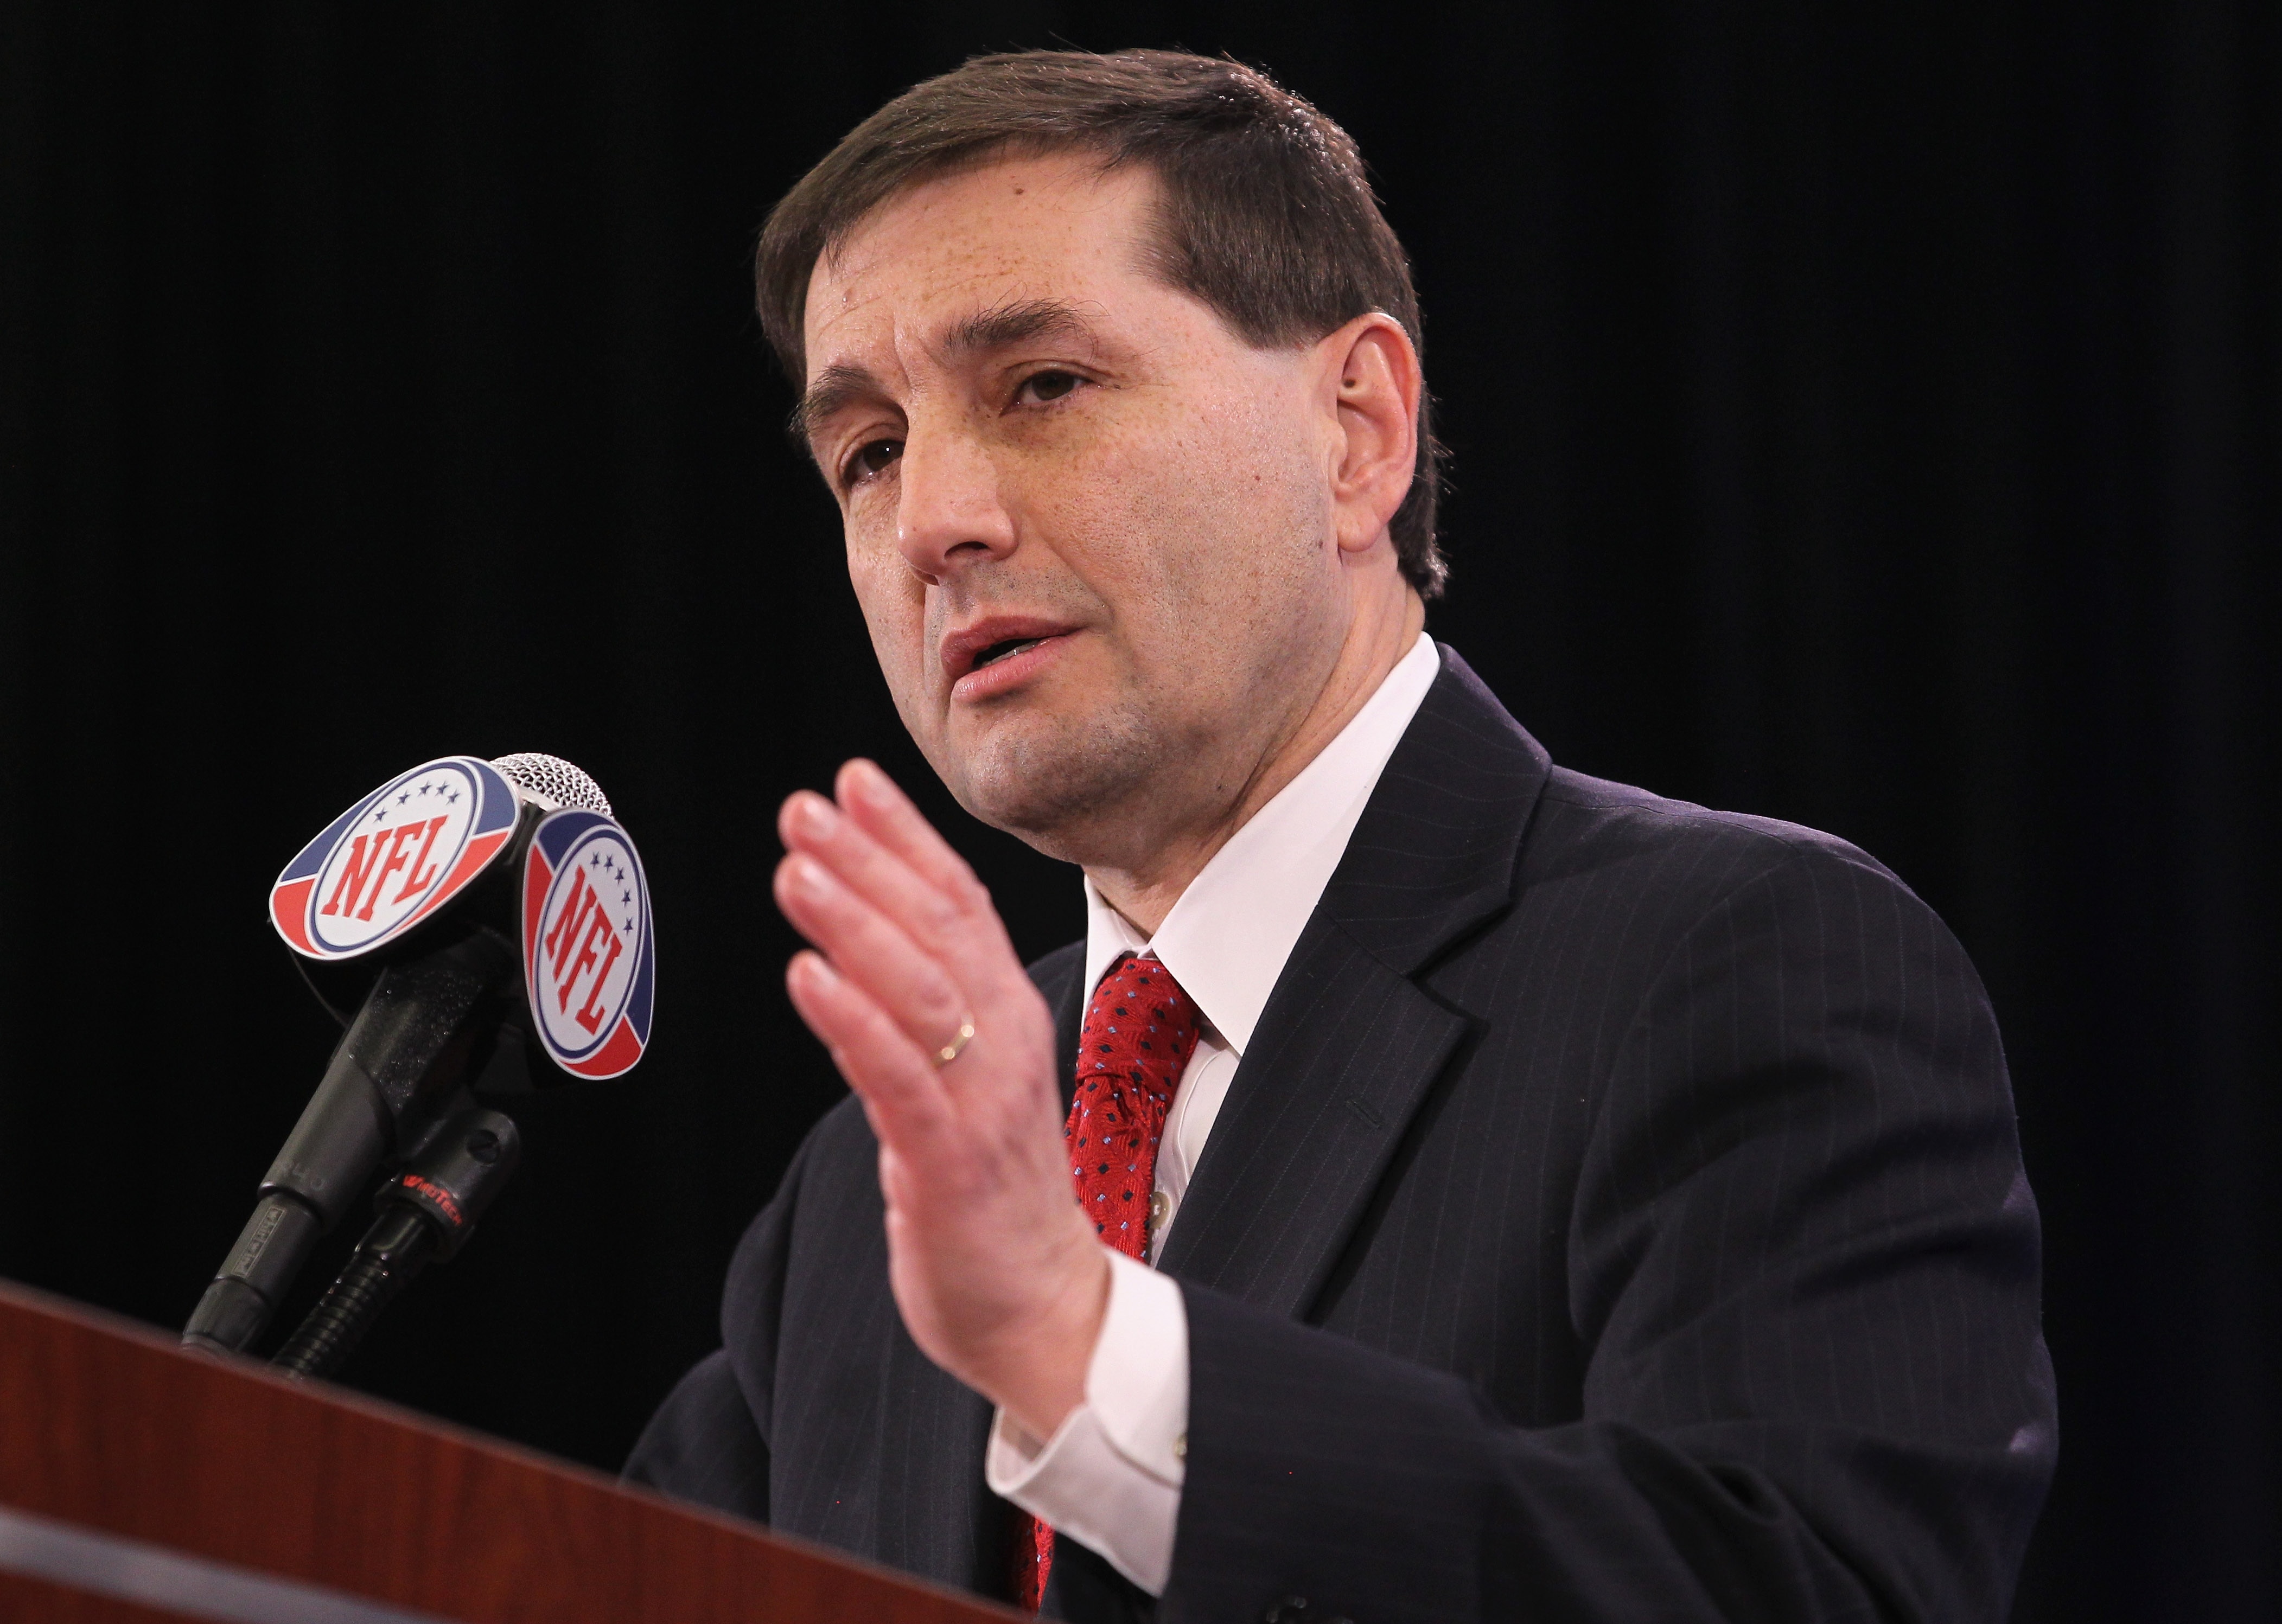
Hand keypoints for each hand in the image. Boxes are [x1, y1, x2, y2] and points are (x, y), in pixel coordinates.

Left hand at [772, 759, 1107, 1438]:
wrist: (1045, 1311)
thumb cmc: (994, 1196)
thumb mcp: (963, 1081)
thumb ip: (922, 1016)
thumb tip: (858, 947)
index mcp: (1006, 1017)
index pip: (959, 904)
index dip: (906, 837)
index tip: (854, 779)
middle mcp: (1002, 1043)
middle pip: (937, 928)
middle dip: (870, 859)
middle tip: (805, 805)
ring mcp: (980, 1100)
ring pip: (917, 987)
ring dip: (855, 921)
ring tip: (796, 869)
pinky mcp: (950, 1161)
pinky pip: (898, 1075)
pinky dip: (852, 1019)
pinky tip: (807, 975)